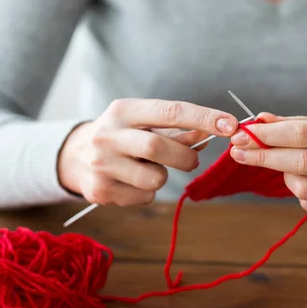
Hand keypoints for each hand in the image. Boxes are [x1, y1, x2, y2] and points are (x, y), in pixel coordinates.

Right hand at [58, 99, 237, 205]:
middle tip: (192, 161)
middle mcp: (108, 135)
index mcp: (123, 110)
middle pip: (160, 148)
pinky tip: (131, 182)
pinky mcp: (99, 191)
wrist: (75, 157)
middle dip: (185, 158)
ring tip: (147, 169)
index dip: (204, 118)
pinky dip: (147, 192)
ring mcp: (101, 164)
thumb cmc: (123, 136)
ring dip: (162, 177)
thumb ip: (178, 129)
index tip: (231, 125)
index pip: (170, 111)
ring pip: (154, 179)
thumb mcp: (144, 124)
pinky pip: (144, 197)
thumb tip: (211, 134)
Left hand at [229, 113, 306, 222]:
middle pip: (301, 162)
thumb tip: (259, 121)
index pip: (303, 134)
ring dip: (284, 176)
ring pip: (302, 187)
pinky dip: (299, 192)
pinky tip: (306, 182)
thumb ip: (296, 124)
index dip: (269, 135)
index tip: (243, 135)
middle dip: (263, 156)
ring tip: (286, 167)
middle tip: (238, 152)